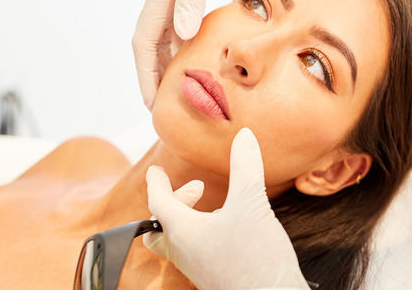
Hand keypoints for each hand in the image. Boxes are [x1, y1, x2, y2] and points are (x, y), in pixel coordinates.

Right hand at [133, 0, 256, 109]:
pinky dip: (182, 50)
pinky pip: (177, 32)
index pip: (144, 46)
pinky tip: (194, 63)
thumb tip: (183, 35)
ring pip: (163, 42)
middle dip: (152, 78)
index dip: (145, 75)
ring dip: (166, 67)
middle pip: (150, 49)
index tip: (151, 102)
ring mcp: (172, 0)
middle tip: (162, 109)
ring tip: (176, 94)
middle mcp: (161, 2)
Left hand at [144, 128, 309, 289]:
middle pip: (159, 229)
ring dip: (190, 219)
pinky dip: (205, 234)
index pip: (158, 203)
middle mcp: (185, 253)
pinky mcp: (214, 277)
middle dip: (174, 204)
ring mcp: (198, 269)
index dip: (156, 182)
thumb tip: (244, 136)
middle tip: (198, 189)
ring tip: (217, 208)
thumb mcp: (251, 204)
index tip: (155, 171)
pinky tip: (231, 229)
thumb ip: (246, 167)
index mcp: (183, 233)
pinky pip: (197, 253)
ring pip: (179, 242)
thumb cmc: (255, 257)